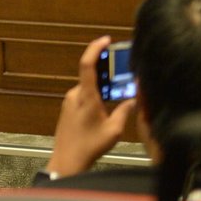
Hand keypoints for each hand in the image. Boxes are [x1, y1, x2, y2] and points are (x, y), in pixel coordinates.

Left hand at [45, 35, 135, 177]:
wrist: (67, 160)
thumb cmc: (89, 146)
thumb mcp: (114, 130)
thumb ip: (124, 112)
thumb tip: (134, 100)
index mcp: (86, 96)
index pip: (87, 64)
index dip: (95, 48)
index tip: (106, 40)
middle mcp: (75, 94)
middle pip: (91, 75)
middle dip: (108, 72)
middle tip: (123, 72)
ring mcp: (70, 101)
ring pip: (89, 87)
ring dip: (103, 86)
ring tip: (119, 92)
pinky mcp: (68, 108)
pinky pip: (84, 95)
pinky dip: (96, 95)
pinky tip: (107, 106)